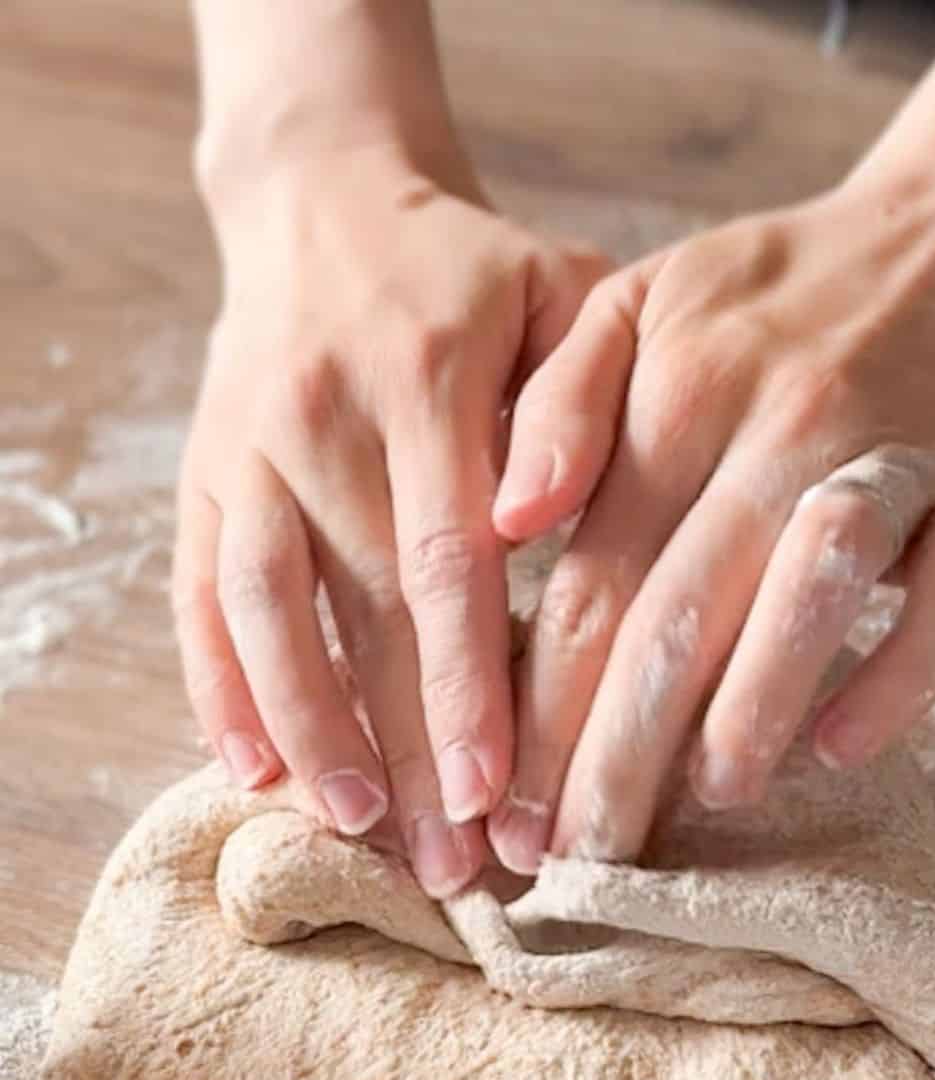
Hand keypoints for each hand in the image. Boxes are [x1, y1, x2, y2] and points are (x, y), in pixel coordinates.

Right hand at [173, 146, 606, 894]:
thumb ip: (578, 401)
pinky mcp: (202, 477)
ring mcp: (249, 452)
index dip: (466, 691)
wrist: (327, 201)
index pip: (445, 566)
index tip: (491, 797)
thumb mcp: (565, 295)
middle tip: (447, 865)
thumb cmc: (480, 277)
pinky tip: (252, 773)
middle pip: (362, 616)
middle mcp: (323, 420)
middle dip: (405, 752)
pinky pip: (200, 597)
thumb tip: (539, 522)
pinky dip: (219, 688)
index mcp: (427, 380)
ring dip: (311, 736)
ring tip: (357, 835)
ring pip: (266, 616)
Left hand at [488, 172, 934, 871]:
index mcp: (680, 387)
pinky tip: (840, 749)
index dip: (539, 706)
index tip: (503, 809)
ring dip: (750, 709)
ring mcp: (887, 458)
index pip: (593, 576)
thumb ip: (560, 402)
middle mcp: (779, 421)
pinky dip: (900, 675)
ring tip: (701, 804)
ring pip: (809, 593)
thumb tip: (504, 519)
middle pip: (680, 608)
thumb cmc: (770, 301)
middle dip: (616, 751)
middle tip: (575, 858)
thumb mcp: (639, 302)